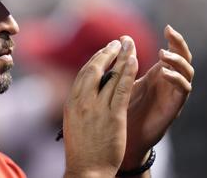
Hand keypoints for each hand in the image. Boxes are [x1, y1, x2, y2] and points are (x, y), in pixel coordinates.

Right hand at [63, 39, 138, 177]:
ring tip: (128, 45)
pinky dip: (128, 73)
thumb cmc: (81, 149)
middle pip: (94, 69)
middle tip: (117, 42)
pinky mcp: (113, 116)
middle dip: (106, 53)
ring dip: (120, 58)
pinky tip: (134, 61)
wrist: (86, 170)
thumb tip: (87, 89)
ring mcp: (97, 108)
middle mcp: (82, 101)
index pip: (84, 74)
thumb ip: (80, 103)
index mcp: (71, 102)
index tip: (105, 51)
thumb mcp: (73, 121)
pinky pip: (121, 89)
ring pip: (109, 76)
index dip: (95, 59)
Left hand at [121, 25, 193, 169]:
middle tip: (171, 33)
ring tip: (163, 54)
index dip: (173, 39)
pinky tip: (164, 73)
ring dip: (178, 60)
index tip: (168, 26)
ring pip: (188, 72)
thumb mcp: (123, 80)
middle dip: (179, 44)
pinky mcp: (174, 106)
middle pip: (184, 58)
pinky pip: (183, 90)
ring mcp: (173, 93)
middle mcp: (170, 81)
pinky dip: (176, 79)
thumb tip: (122, 38)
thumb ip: (125, 62)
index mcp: (159, 73)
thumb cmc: (123, 106)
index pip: (172, 51)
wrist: (124, 135)